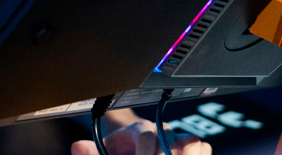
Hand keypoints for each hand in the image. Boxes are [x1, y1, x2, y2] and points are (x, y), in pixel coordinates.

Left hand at [70, 119, 210, 154]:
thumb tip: (77, 147)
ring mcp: (179, 138)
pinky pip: (204, 147)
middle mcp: (161, 130)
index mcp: (139, 129)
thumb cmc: (120, 150)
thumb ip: (93, 152)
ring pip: (193, 142)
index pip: (147, 136)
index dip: (145, 152)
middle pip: (173, 140)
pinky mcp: (192, 147)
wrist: (132, 143)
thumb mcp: (106, 150)